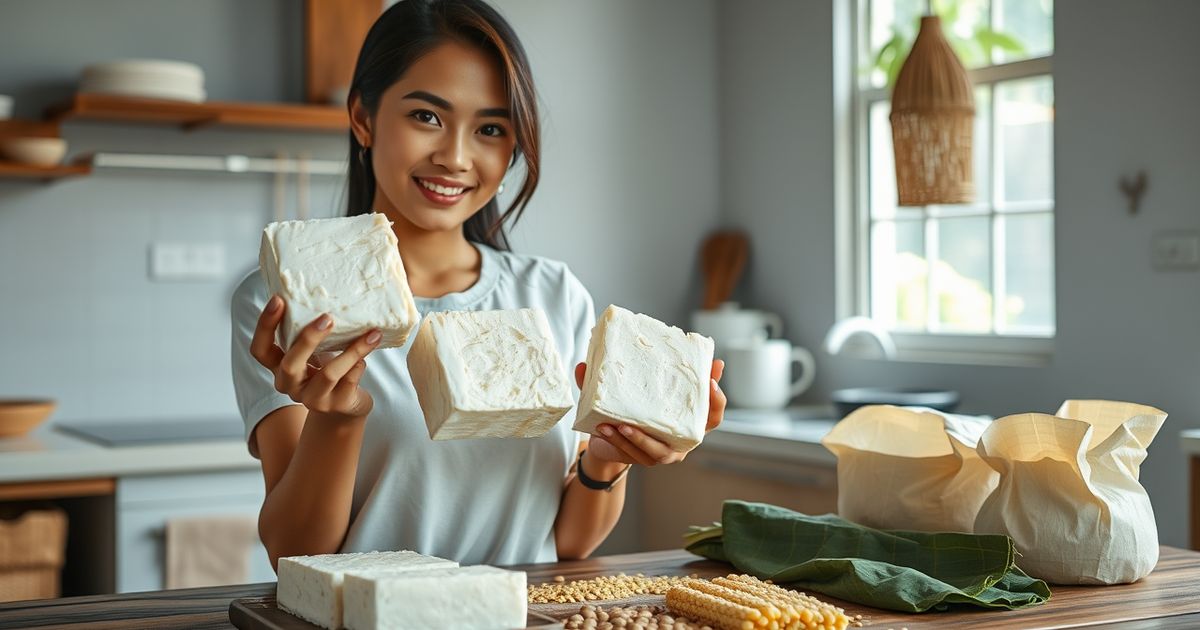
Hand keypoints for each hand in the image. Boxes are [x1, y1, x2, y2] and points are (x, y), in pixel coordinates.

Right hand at [249, 295, 380, 420]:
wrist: (346, 405)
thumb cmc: (327, 369)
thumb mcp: (314, 351)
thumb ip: (311, 332)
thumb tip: (325, 290)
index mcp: (279, 367)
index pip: (260, 350)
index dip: (265, 326)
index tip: (278, 300)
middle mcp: (291, 385)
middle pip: (290, 365)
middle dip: (308, 339)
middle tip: (328, 318)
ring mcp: (313, 398)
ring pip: (328, 375)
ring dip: (351, 351)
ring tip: (371, 333)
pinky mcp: (337, 405)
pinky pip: (350, 381)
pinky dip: (360, 363)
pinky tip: (371, 348)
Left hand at [575, 359, 726, 466]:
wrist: (605, 441)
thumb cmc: (626, 411)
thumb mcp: (627, 391)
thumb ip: (612, 377)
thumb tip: (583, 362)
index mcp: (686, 421)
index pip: (713, 415)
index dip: (717, 401)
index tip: (712, 381)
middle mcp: (679, 441)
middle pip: (692, 438)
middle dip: (672, 425)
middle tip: (659, 409)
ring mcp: (662, 455)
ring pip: (655, 450)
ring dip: (638, 438)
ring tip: (621, 425)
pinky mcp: (640, 460)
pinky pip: (631, 454)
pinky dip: (618, 442)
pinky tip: (605, 428)